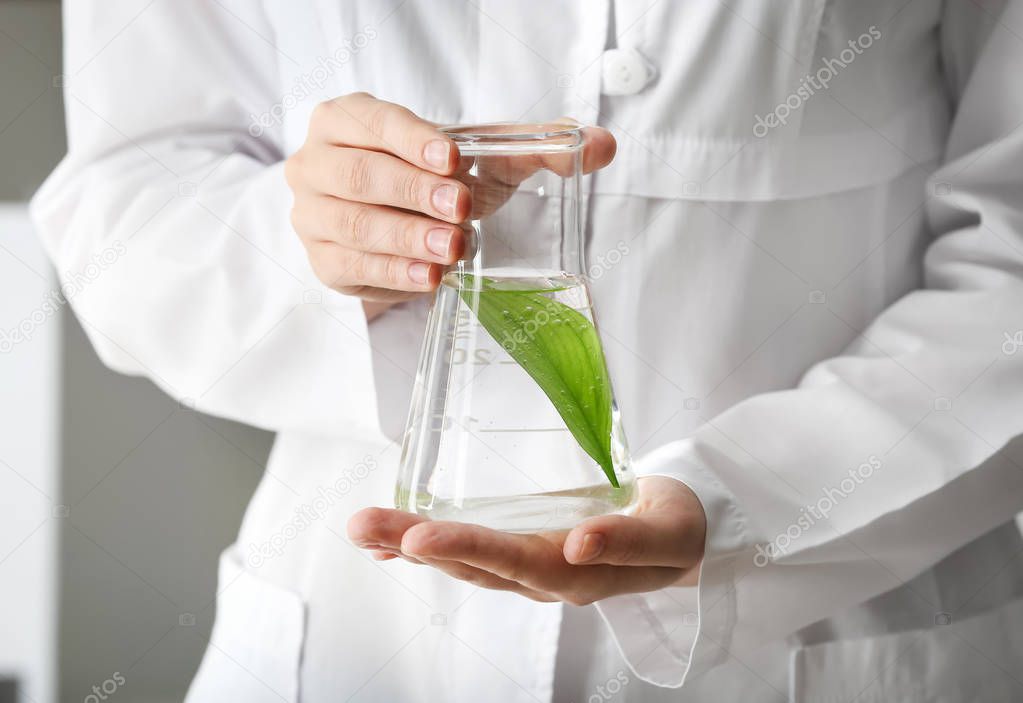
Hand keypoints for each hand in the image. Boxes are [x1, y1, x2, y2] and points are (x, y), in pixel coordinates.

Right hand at [285, 92, 615, 313]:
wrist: (387, 221)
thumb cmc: (428, 179)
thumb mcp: (478, 158)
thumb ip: (536, 146)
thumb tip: (602, 145)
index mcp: (349, 119)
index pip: (375, 122)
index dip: (413, 140)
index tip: (454, 160)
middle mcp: (318, 161)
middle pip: (360, 176)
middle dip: (413, 193)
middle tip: (462, 209)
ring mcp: (313, 214)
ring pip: (353, 224)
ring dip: (404, 238)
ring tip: (451, 248)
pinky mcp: (324, 260)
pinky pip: (353, 268)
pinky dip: (392, 274)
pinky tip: (428, 276)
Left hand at [347, 476, 704, 604]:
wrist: (684, 532)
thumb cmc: (677, 523)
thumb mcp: (668, 531)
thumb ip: (628, 541)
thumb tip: (578, 545)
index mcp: (577, 573)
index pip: (512, 561)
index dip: (466, 549)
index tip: (420, 536)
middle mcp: (543, 576)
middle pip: (472, 564)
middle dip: (413, 544)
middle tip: (362, 525)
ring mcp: (529, 566)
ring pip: (464, 561)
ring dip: (409, 545)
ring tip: (363, 529)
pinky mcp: (523, 549)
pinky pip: (471, 554)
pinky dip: (427, 548)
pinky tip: (391, 543)